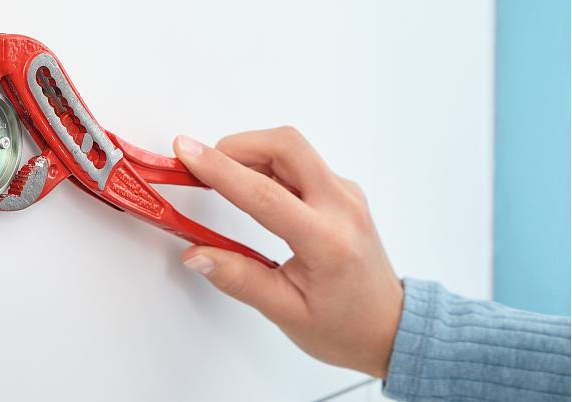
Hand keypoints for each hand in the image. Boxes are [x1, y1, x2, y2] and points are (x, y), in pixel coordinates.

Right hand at [173, 127, 402, 378]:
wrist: (390, 326)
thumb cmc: (345, 326)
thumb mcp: (286, 311)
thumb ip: (238, 278)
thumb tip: (196, 254)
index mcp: (327, 241)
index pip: (264, 193)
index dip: (220, 169)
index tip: (187, 152)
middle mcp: (342, 207)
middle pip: (287, 146)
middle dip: (237, 145)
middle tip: (202, 163)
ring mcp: (346, 195)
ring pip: (294, 149)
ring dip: (252, 152)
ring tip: (220, 176)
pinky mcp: (343, 192)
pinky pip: (302, 161)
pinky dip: (269, 162)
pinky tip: (250, 183)